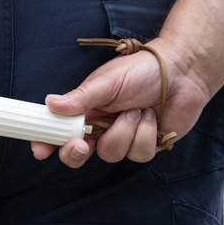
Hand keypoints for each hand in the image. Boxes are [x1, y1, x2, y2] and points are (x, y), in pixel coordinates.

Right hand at [31, 38, 210, 167]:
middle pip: (77, 154)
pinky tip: (152, 117)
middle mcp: (99, 127)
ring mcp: (122, 138)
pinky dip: (146, 134)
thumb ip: (80, 97)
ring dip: (125, 131)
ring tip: (136, 109)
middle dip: (76, 152)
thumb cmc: (141, 70)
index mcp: (85, 110)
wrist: (182, 71)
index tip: (40, 150)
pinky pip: (137, 154)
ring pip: (111, 154)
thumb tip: (50, 103)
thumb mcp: (106, 81)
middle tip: (81, 144)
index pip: (59, 131)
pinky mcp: (144, 146)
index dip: (47, 142)